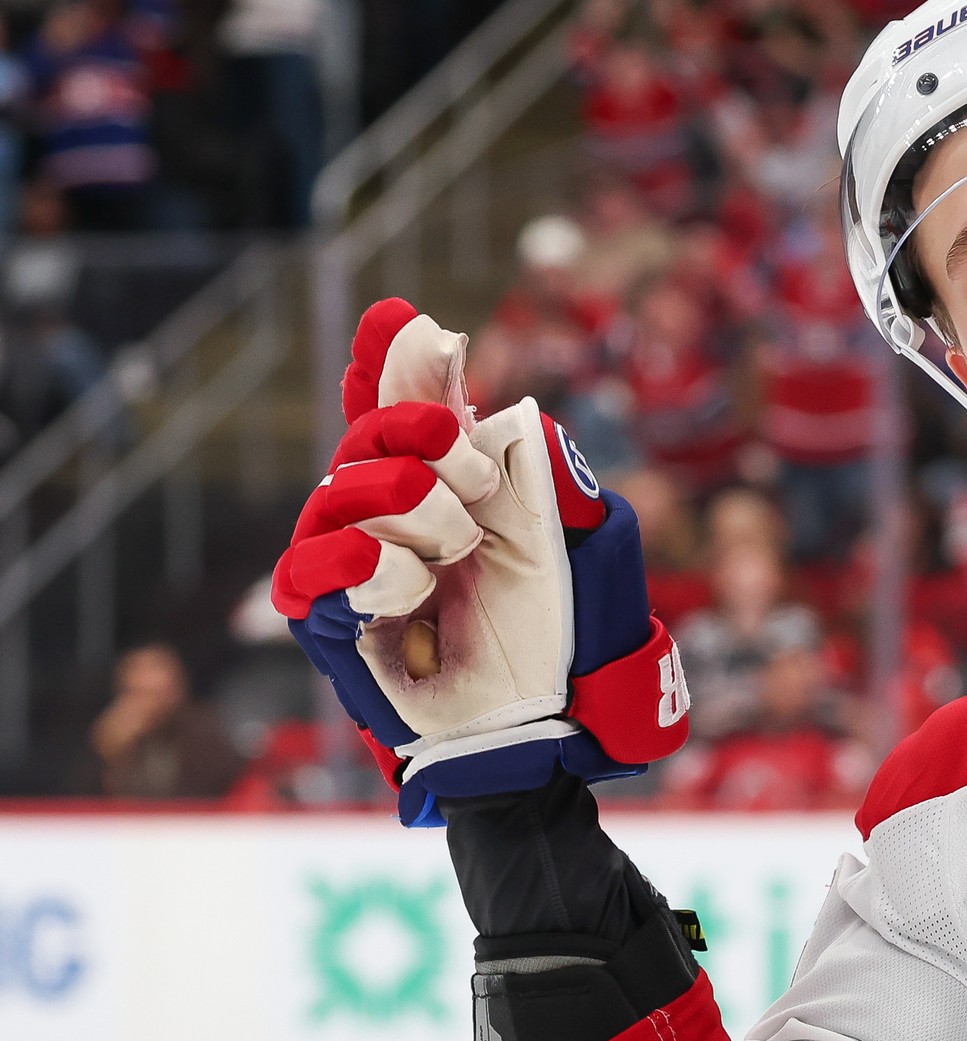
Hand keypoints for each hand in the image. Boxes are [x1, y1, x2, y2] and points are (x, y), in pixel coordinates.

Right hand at [270, 298, 689, 824]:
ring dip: (407, 506)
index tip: (403, 316)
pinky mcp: (334, 624)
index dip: (393, 361)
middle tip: (475, 475)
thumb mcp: (581, 544)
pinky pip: (312, 571)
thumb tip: (504, 411)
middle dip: (421, 433)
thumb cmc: (569, 636)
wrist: (556, 725)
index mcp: (453, 485)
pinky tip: (403, 573)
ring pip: (340, 492)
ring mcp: (359, 564)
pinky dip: (360, 560)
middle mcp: (395, 514)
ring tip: (455, 547)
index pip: (405, 406)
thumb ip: (545, 474)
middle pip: (368, 433)